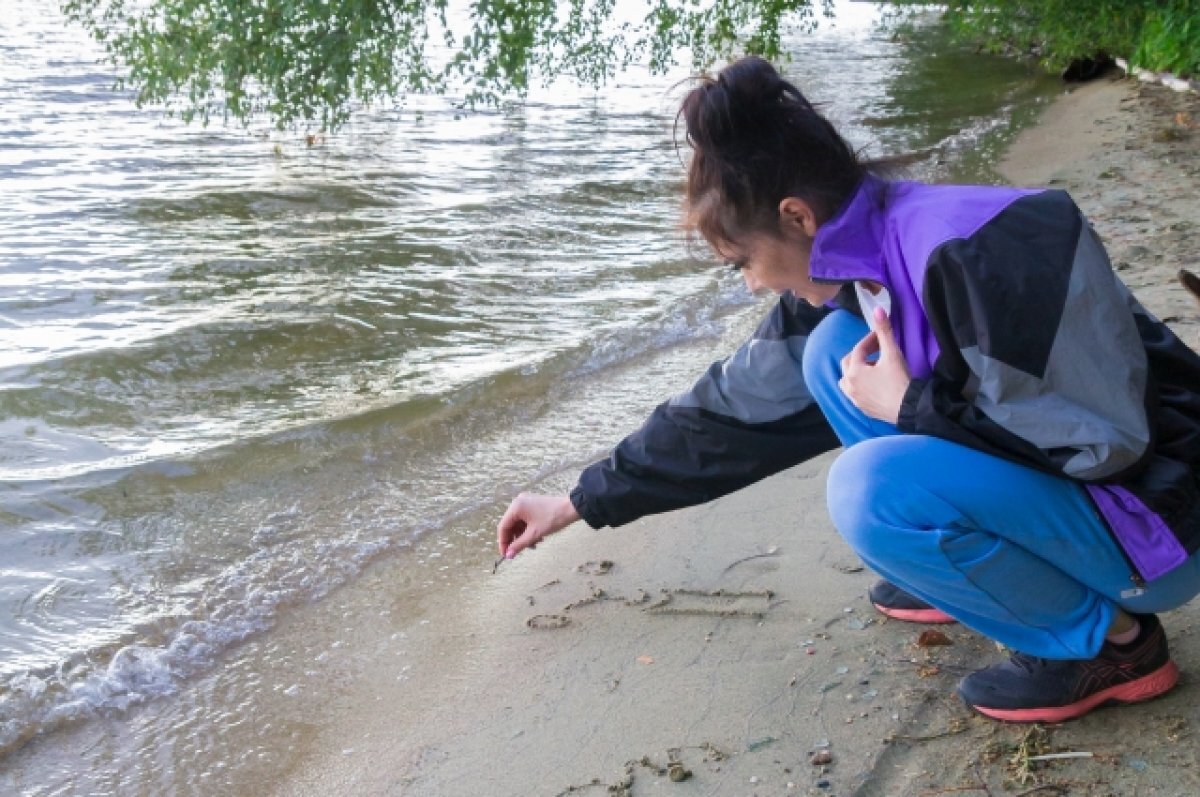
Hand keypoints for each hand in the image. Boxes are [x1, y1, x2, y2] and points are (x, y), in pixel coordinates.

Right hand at [496, 493, 580, 559]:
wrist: (572, 508)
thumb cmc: (553, 519)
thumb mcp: (534, 534)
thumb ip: (519, 545)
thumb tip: (508, 555)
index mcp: (516, 507)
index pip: (503, 527)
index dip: (503, 542)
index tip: (506, 555)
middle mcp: (518, 502)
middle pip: (510, 525)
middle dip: (515, 539)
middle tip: (518, 552)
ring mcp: (525, 502)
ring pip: (518, 523)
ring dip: (522, 536)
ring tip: (533, 544)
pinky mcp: (532, 504)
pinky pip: (525, 519)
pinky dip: (528, 529)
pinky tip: (536, 537)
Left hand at [839, 307, 910, 423]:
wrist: (908, 408)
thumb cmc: (899, 380)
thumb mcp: (892, 354)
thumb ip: (884, 331)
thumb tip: (877, 309)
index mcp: (853, 371)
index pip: (858, 349)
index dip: (869, 340)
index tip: (880, 335)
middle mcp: (849, 385)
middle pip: (849, 364)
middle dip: (861, 354)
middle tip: (876, 350)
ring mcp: (854, 399)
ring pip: (848, 380)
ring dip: (858, 371)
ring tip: (874, 367)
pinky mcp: (862, 408)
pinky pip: (856, 392)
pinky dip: (861, 384)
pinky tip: (875, 383)